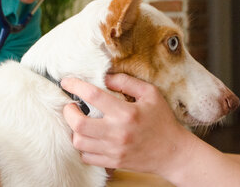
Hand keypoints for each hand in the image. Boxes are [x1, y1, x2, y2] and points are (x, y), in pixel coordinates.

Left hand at [61, 73, 193, 175]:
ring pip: (79, 142)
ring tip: (79, 121)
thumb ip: (127, 82)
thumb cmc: (162, 120)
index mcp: (126, 113)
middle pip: (79, 123)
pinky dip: (82, 146)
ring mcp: (114, 150)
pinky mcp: (113, 162)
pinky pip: (86, 157)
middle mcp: (117, 132)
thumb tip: (105, 77)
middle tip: (71, 105)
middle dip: (68, 112)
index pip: (93, 95)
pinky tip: (88, 138)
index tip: (66, 81)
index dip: (75, 85)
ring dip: (74, 130)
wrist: (173, 153)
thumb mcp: (151, 94)